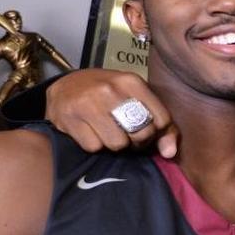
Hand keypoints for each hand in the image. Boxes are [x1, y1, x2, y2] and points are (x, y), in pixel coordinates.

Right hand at [45, 69, 178, 157]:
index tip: (144, 128)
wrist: (64, 87)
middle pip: (141, 134)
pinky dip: (94, 144)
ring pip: (117, 144)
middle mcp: (110, 89)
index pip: (161, 120)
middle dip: (136, 140)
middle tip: (125, 133)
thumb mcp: (135, 99)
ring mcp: (88, 104)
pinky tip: (90, 131)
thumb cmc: (106, 95)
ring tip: (107, 131)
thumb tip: (169, 153)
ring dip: (113, 144)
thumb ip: (160, 124)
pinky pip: (94, 147)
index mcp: (131, 81)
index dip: (156, 132)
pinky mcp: (70, 119)